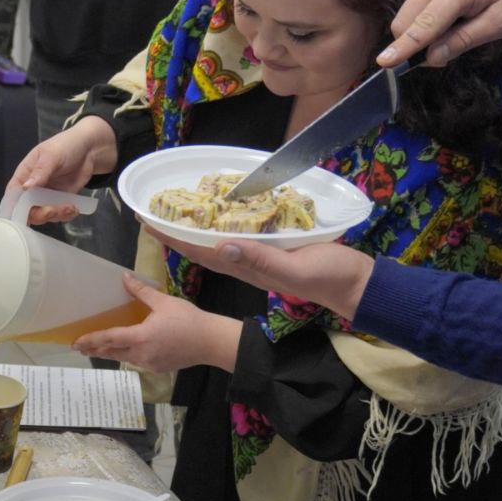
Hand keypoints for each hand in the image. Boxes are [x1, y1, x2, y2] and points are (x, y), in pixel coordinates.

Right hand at [8, 116, 117, 223]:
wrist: (90, 149)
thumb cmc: (67, 145)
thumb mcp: (51, 156)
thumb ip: (39, 172)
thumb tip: (25, 187)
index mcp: (25, 174)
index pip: (13, 193)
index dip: (14, 207)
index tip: (21, 216)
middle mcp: (34, 187)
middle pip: (27, 209)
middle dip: (39, 214)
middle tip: (53, 210)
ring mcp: (47, 195)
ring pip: (44, 215)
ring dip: (56, 215)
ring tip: (70, 207)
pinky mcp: (61, 200)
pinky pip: (59, 215)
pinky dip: (66, 215)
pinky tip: (74, 208)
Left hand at [73, 273, 240, 371]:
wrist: (211, 342)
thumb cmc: (189, 320)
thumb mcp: (164, 302)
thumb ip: (141, 292)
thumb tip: (125, 277)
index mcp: (141, 337)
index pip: (109, 338)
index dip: (91, 340)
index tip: (76, 342)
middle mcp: (141, 353)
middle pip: (112, 352)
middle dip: (94, 349)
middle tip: (79, 347)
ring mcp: (149, 363)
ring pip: (123, 357)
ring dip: (109, 353)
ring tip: (97, 349)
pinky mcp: (158, 367)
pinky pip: (137, 360)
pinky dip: (126, 354)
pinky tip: (125, 349)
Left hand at [144, 225, 374, 320]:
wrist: (355, 286)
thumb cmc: (327, 276)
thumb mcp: (293, 266)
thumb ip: (259, 258)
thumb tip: (221, 246)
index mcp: (247, 267)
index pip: (200, 251)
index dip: (172, 238)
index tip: (146, 223)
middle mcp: (247, 264)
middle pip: (201, 247)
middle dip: (175, 232)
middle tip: (150, 213)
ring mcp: (259, 259)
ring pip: (217, 243)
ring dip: (194, 230)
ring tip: (174, 213)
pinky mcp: (273, 252)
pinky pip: (239, 239)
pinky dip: (222, 227)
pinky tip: (219, 219)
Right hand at [377, 0, 501, 68]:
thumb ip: (464, 40)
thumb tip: (431, 58)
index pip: (425, 25)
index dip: (404, 47)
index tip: (383, 63)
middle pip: (405, 22)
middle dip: (415, 44)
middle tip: (448, 51)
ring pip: (406, 17)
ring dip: (421, 34)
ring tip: (457, 28)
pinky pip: (414, 9)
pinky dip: (425, 22)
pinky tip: (451, 16)